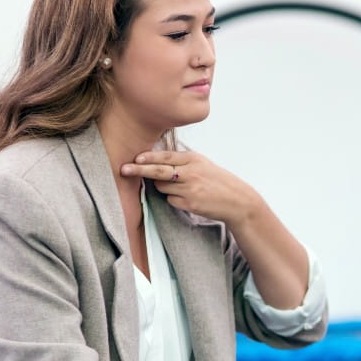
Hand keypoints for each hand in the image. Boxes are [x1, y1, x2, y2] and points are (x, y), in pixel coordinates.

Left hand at [120, 150, 262, 227]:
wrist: (237, 200)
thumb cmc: (217, 181)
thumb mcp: (202, 164)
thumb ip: (181, 161)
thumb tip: (154, 161)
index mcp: (193, 159)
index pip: (165, 156)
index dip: (148, 158)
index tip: (135, 158)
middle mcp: (191, 172)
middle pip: (158, 171)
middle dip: (139, 170)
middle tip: (123, 169)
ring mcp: (190, 188)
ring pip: (162, 187)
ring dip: (164, 188)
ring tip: (183, 188)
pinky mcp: (190, 203)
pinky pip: (171, 200)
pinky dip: (175, 200)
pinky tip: (189, 199)